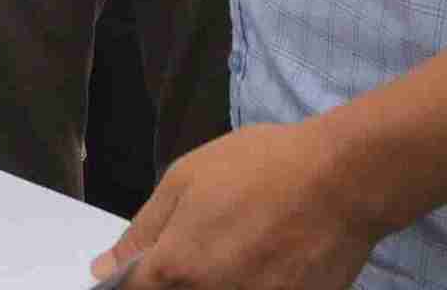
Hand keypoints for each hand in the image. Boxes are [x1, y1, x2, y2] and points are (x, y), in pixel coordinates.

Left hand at [92, 119, 384, 289]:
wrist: (340, 181)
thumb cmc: (259, 168)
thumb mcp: (185, 179)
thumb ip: (142, 231)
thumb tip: (106, 269)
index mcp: (175, 269)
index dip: (127, 283)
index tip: (141, 270)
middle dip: (171, 284)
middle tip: (201, 248)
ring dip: (211, 284)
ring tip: (234, 251)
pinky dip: (248, 286)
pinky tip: (258, 262)